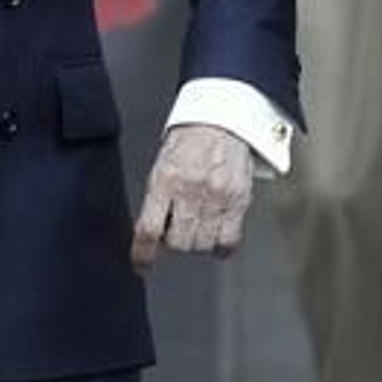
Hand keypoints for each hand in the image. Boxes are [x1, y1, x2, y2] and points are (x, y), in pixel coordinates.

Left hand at [131, 124, 253, 268]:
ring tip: (197, 228)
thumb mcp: (163, 163)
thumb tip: (154, 232)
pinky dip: (220, 246)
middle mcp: (191, 189)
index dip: (143, 254)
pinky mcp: (239, 200)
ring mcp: (217, 196)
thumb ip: (159, 197)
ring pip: (203, 244)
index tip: (141, 264)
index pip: (149, 229)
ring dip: (196, 244)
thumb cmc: (190, 139)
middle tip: (176, 231)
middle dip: (174, 243)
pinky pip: (228, 240)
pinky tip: (215, 237)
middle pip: (178, 242)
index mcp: (166, 178)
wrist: (222, 117)